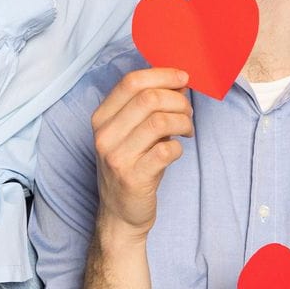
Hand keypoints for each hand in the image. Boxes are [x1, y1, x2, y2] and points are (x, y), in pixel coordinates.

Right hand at [90, 66, 191, 239]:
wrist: (120, 214)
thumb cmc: (132, 167)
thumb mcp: (132, 132)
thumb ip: (150, 107)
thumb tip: (179, 81)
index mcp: (101, 118)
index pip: (131, 82)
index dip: (162, 75)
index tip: (183, 78)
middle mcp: (105, 135)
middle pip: (148, 98)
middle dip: (178, 100)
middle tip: (188, 112)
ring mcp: (116, 157)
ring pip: (159, 121)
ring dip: (183, 121)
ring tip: (187, 130)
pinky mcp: (133, 178)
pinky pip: (166, 150)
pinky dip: (179, 147)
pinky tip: (177, 150)